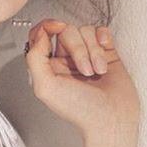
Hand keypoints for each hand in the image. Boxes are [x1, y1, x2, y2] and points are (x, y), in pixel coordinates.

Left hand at [24, 19, 140, 137]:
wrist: (112, 120)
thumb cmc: (80, 110)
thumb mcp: (45, 87)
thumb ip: (35, 59)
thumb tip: (38, 35)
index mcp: (48, 65)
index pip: (41, 35)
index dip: (48, 26)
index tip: (57, 27)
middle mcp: (65, 58)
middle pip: (66, 31)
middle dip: (78, 48)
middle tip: (85, 70)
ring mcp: (86, 54)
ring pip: (85, 31)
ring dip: (93, 51)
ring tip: (98, 71)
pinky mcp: (105, 53)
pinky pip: (101, 32)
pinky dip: (104, 40)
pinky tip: (106, 53)